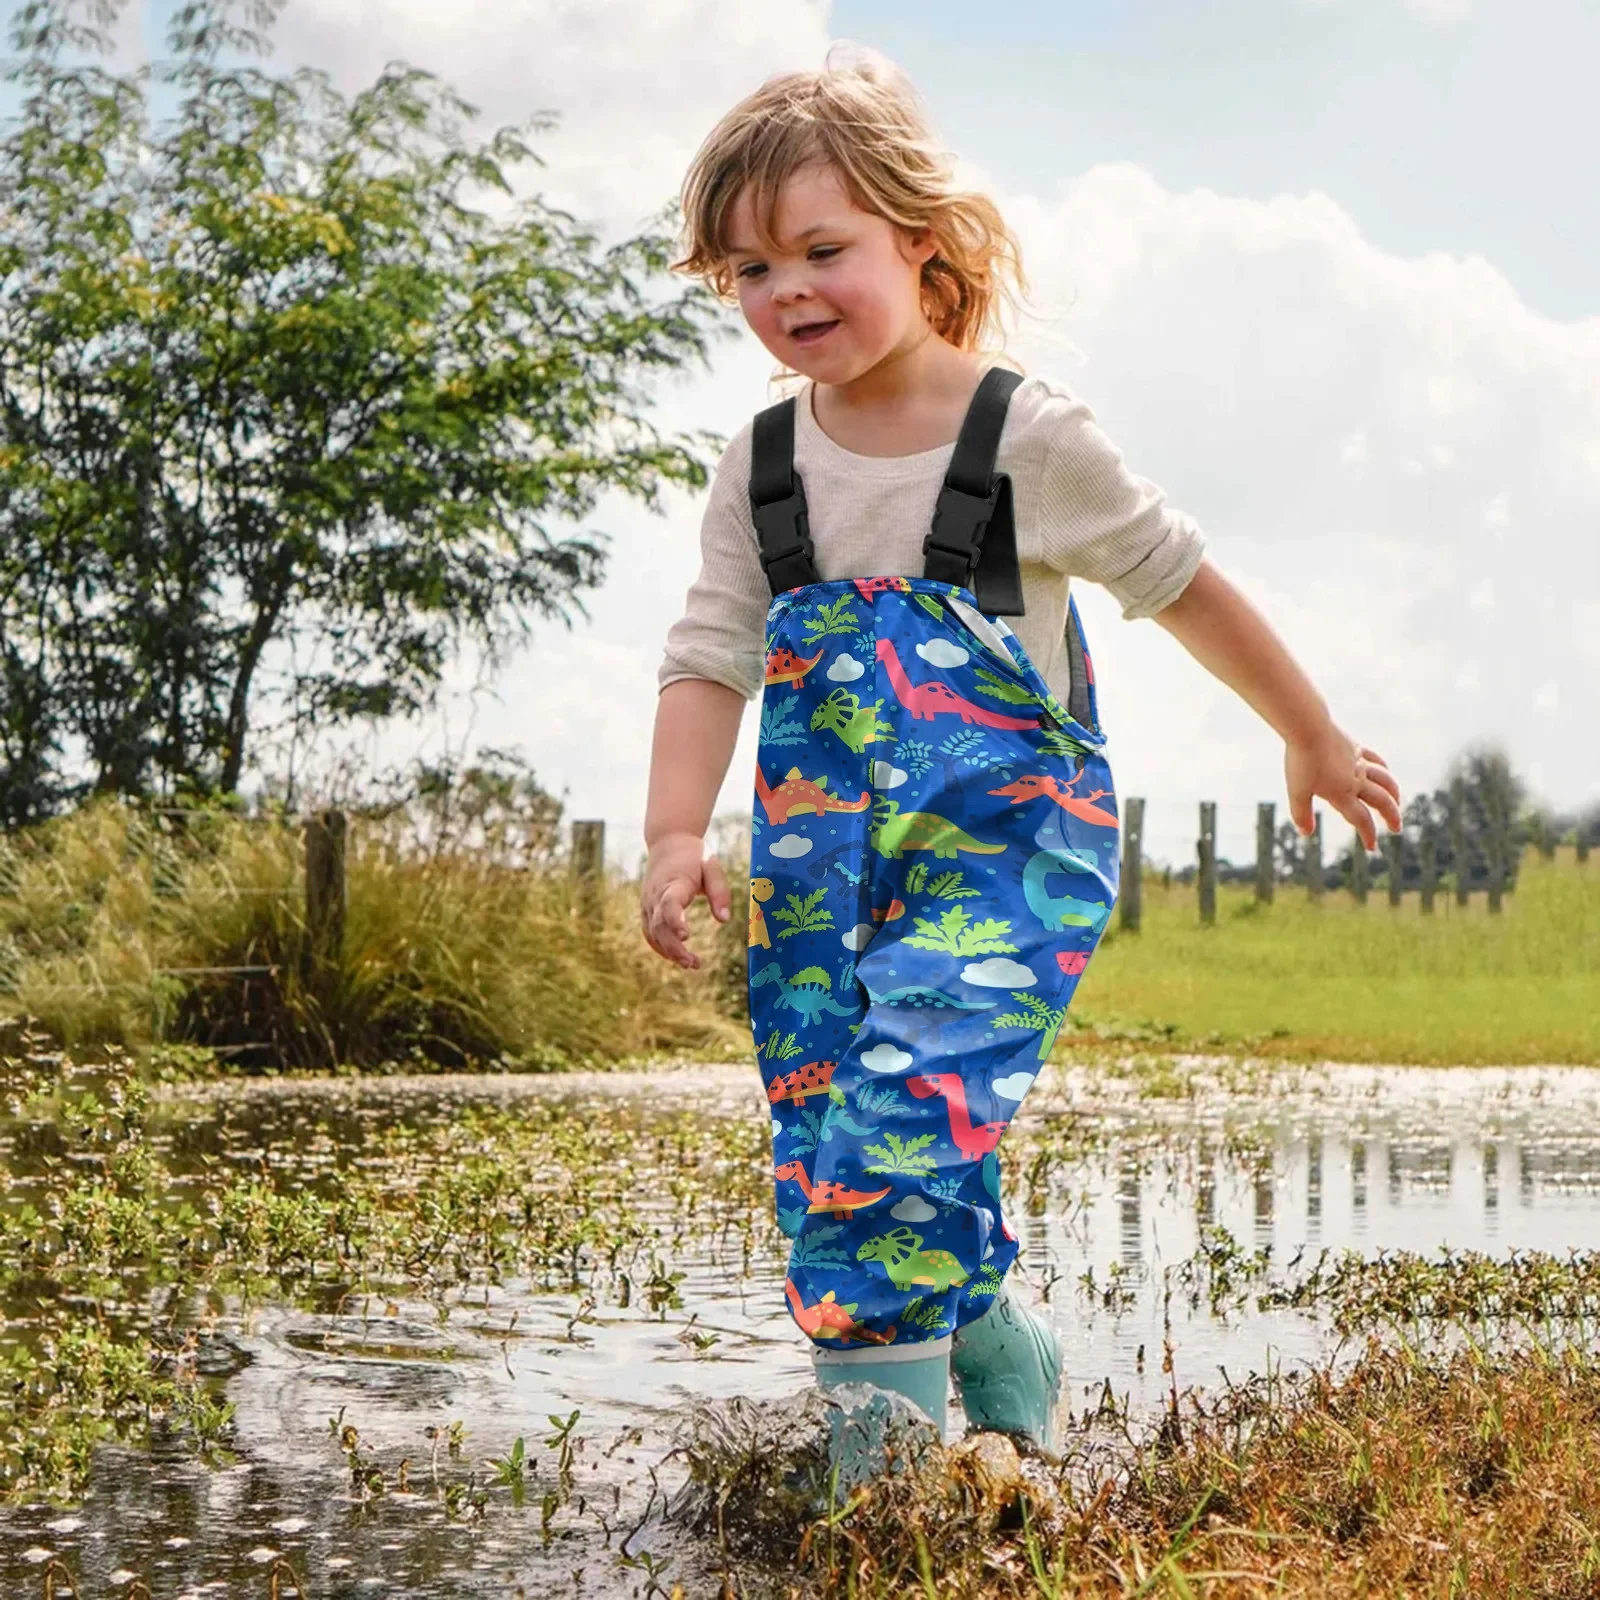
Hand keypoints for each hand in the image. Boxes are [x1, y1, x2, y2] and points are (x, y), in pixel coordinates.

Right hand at [640, 831, 730, 968]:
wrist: (668, 841)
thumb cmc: (694, 854)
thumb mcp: (712, 865)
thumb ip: (720, 891)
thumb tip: (724, 920)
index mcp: (674, 882)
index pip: (670, 903)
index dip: (675, 920)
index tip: (687, 935)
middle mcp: (656, 895)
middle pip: (660, 925)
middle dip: (674, 947)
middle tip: (693, 963)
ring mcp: (648, 903)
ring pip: (653, 932)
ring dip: (669, 952)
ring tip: (692, 964)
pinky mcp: (647, 909)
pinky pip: (650, 932)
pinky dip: (661, 947)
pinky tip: (677, 957)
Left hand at [1285, 721, 1402, 849]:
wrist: (1308, 728)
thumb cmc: (1300, 761)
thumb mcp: (1296, 791)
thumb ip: (1302, 814)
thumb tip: (1306, 834)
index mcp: (1342, 793)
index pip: (1361, 819)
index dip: (1368, 835)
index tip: (1372, 847)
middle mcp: (1356, 780)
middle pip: (1381, 801)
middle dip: (1391, 817)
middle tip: (1396, 828)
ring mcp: (1359, 762)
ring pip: (1385, 780)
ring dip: (1394, 793)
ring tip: (1397, 802)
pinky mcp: (1356, 747)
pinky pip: (1375, 759)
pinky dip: (1383, 768)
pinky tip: (1385, 772)